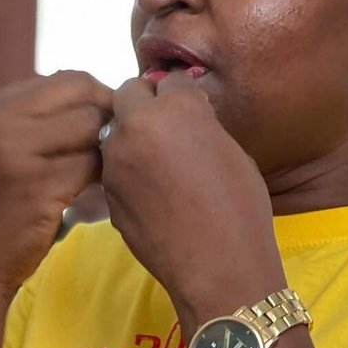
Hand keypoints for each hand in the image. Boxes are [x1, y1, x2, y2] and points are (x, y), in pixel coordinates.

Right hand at [0, 72, 111, 295]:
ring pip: (92, 127)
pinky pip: (92, 165)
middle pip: (85, 94)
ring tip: (103, 172)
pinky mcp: (39, 183)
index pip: (71, 78)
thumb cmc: (6, 204)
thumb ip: (48, 118)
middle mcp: (4, 118)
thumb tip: (109, 98)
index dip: (101, 100)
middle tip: (113, 149)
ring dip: (107, 149)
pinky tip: (96, 194)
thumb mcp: (12, 147)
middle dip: (109, 118)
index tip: (108, 127)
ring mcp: (18, 149)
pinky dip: (102, 178)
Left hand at [100, 74, 284, 331]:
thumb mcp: (232, 152)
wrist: (218, 267)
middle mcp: (138, 125)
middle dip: (146, 104)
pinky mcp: (107, 192)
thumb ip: (201, 125)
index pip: (170, 79)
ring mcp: (117, 160)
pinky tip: (152, 194)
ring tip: (159, 165)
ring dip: (132, 137)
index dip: (182, 95)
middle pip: (130, 93)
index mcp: (178, 108)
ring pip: (116, 130)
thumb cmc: (240, 210)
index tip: (190, 110)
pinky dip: (128, 171)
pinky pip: (114, 167)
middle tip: (166, 129)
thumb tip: (187, 117)